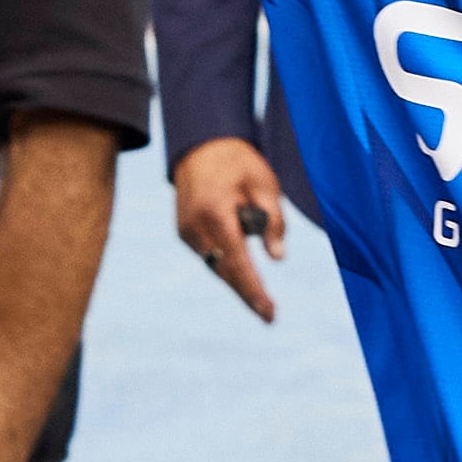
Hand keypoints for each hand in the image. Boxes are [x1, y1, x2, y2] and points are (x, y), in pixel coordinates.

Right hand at [171, 136, 285, 322]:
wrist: (202, 145)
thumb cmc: (239, 163)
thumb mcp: (265, 184)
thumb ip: (273, 221)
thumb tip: (277, 258)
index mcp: (216, 213)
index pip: (238, 261)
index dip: (253, 289)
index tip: (268, 312)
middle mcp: (195, 227)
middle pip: (223, 271)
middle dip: (246, 293)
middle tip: (269, 315)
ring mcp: (186, 231)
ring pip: (215, 265)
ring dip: (237, 275)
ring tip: (259, 282)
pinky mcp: (183, 232)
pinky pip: (209, 255)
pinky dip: (226, 261)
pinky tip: (240, 261)